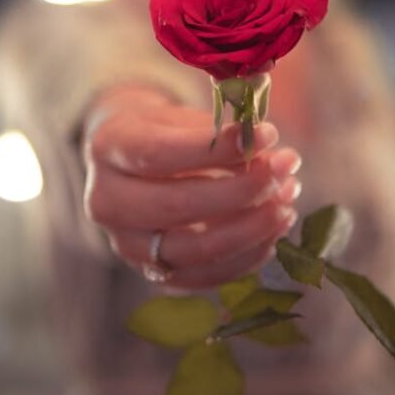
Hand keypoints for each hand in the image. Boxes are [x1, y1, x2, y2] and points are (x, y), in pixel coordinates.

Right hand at [81, 85, 301, 289]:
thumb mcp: (184, 117)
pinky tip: (275, 230)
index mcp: (109, 148)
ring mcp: (127, 245)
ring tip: (287, 200)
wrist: (133, 161)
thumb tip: (268, 154)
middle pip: (175, 206)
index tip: (269, 134)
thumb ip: (220, 134)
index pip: (160, 154)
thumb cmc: (165, 131)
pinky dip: (246, 256)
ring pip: (191, 250)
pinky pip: (204, 277)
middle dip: (241, 191)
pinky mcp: (153, 272)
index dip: (218, 148)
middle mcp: (107, 202)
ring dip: (251, 229)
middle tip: (284, 170)